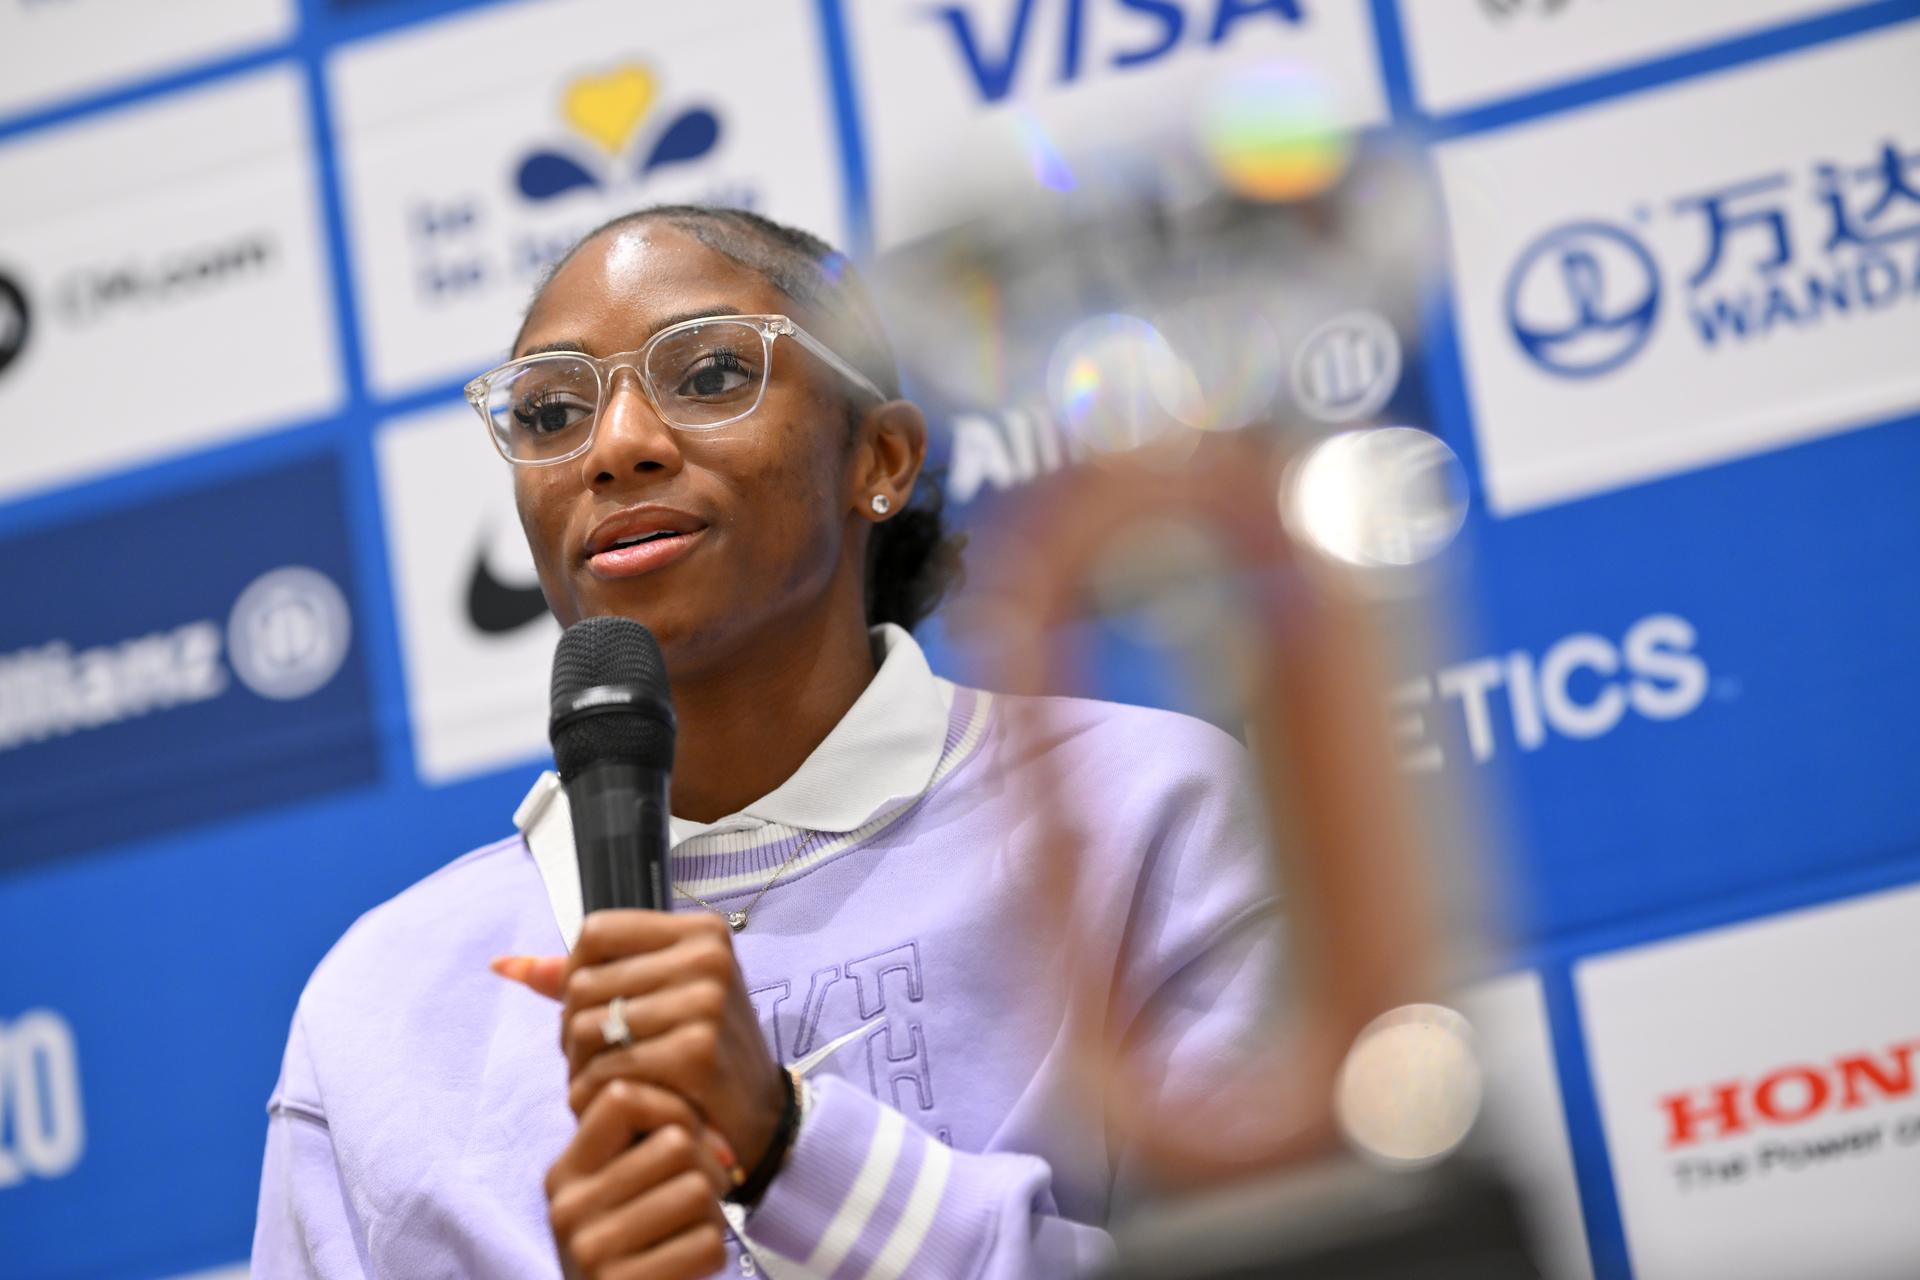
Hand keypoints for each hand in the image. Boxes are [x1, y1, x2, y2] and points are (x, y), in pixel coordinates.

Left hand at [493, 910, 787, 1175]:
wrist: (759, 1118)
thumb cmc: (700, 1049)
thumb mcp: (658, 996)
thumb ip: (582, 975)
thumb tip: (503, 965)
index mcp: (701, 932)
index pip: (595, 931)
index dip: (576, 973)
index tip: (595, 1009)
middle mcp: (708, 958)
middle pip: (583, 982)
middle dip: (573, 1028)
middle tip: (596, 1058)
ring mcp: (705, 1004)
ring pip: (586, 1027)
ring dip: (580, 1065)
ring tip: (604, 1079)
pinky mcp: (696, 1053)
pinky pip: (606, 1069)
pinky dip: (597, 1094)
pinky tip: (618, 1102)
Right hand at [544, 1078, 731, 1279]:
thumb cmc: (635, 1248)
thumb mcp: (622, 1189)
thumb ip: (646, 1144)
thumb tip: (708, 1128)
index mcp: (565, 1172)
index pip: (621, 1097)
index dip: (672, 1108)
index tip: (689, 1138)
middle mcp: (568, 1206)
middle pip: (675, 1143)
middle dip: (708, 1166)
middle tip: (703, 1194)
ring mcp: (591, 1250)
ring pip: (697, 1190)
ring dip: (714, 1213)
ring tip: (694, 1230)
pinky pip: (707, 1244)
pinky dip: (714, 1254)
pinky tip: (690, 1265)